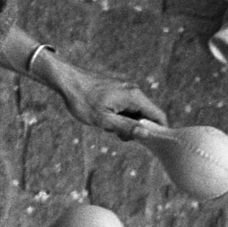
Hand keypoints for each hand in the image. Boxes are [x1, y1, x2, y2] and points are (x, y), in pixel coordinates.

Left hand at [50, 61, 167, 138]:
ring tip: (107, 125)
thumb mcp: (104, 120)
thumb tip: (147, 134)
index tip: (154, 144)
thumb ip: (127, 127)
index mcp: (134, 97)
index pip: (158, 115)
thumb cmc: (84, 101)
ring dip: (125, 124)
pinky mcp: (118, 91)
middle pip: (146, 115)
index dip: (160, 131)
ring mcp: (126, 90)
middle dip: (136, 129)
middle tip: (118, 135)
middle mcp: (134, 91)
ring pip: (135, 113)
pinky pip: (126, 107)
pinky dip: (119, 117)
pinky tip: (104, 118)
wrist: (68, 82)